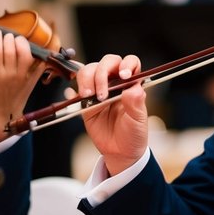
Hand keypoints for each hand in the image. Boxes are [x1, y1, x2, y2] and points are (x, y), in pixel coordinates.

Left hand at [0, 30, 47, 143]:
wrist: (0, 116)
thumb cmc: (16, 98)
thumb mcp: (30, 85)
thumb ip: (37, 70)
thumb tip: (45, 56)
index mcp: (25, 75)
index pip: (26, 53)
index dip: (21, 42)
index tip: (18, 39)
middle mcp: (13, 74)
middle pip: (10, 48)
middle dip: (7, 37)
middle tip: (5, 35)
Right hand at [71, 53, 148, 175]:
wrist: (119, 152)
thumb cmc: (133, 133)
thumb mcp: (138, 120)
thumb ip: (136, 103)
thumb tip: (133, 88)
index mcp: (131, 83)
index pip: (130, 62)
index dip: (126, 64)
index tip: (123, 76)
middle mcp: (115, 82)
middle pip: (107, 62)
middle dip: (102, 73)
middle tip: (102, 94)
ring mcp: (100, 89)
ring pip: (90, 70)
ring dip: (87, 79)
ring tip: (88, 96)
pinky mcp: (86, 100)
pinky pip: (77, 87)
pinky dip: (75, 89)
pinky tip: (78, 96)